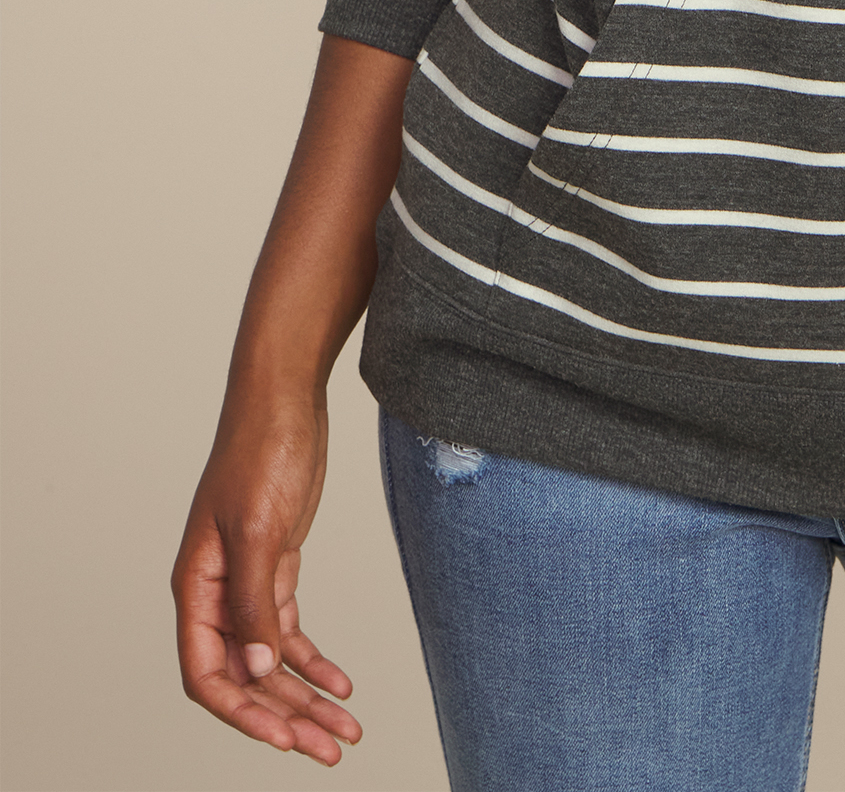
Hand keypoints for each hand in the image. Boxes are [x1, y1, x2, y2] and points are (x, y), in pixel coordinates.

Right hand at [172, 386, 361, 765]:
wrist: (287, 397)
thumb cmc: (262, 449)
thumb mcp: (259, 527)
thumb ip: (253, 601)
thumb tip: (258, 671)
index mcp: (196, 587)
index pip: (206, 674)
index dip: (243, 714)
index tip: (285, 739)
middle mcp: (216, 592)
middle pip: (246, 678)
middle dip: (287, 718)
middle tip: (332, 748)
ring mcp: (246, 581)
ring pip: (271, 660)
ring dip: (306, 697)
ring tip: (346, 728)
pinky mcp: (275, 565)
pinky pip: (289, 631)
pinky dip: (314, 660)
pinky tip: (342, 681)